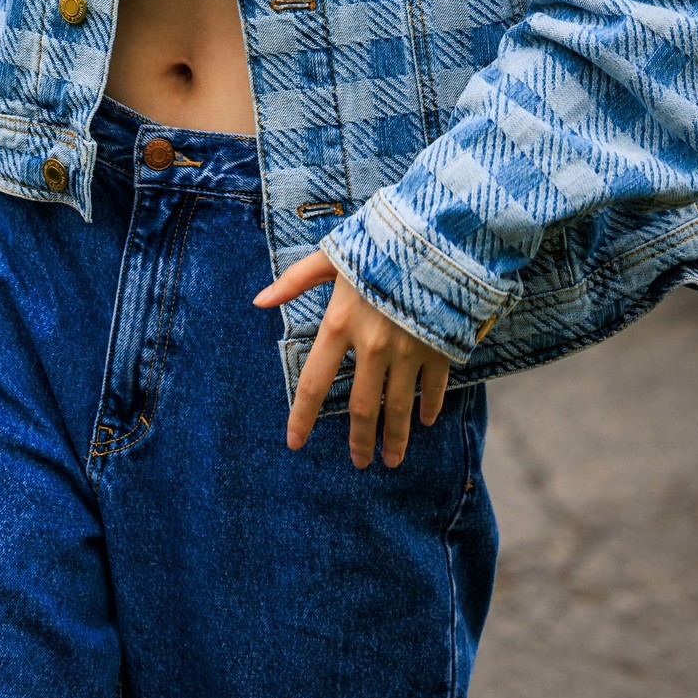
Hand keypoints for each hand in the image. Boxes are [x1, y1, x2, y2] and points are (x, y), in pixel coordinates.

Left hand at [255, 251, 448, 468]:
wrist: (434, 232)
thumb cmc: (377, 241)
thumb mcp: (332, 255)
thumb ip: (294, 281)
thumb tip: (258, 301)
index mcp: (339, 323)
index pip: (315, 382)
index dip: (303, 416)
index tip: (295, 442)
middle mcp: (373, 344)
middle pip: (362, 406)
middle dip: (360, 440)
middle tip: (359, 464)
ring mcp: (408, 348)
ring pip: (399, 406)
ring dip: (395, 437)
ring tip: (392, 460)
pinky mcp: (439, 345)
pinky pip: (434, 386)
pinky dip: (430, 407)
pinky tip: (425, 421)